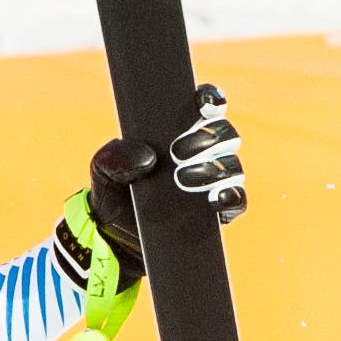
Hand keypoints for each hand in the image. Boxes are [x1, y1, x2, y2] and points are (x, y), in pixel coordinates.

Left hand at [55, 85, 248, 291]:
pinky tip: (215, 198)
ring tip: (183, 178)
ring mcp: (212, 183)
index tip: (203, 104)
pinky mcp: (216, 213)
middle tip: (179, 151)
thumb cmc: (114, 194)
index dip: (210, 100)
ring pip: (232, 166)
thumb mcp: (104, 171)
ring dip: (213, 168)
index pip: (205, 108)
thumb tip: (147, 158)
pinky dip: (232, 197)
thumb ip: (115, 157)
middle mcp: (202, 154)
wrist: (116, 240)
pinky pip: (237, 201)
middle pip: (225, 135)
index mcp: (178, 133)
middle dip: (207, 138)